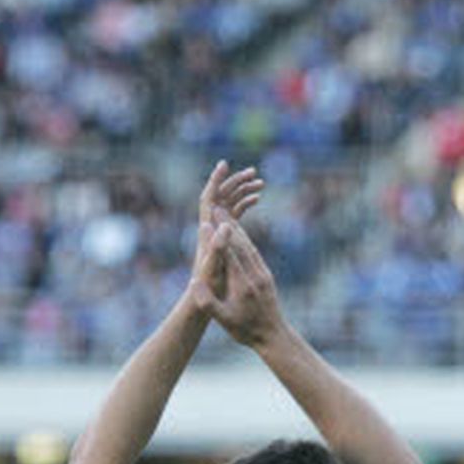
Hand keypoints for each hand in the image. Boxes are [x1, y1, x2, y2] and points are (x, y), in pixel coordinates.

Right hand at [189, 218, 285, 348]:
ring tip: (225, 215)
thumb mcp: (224, 320)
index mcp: (242, 284)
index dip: (217, 236)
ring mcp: (263, 274)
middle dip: (226, 225)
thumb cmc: (245, 330)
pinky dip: (245, 241)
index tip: (206, 221)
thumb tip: (194, 283)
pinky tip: (239, 235)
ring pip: (249, 246)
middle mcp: (255, 275)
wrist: (273, 336)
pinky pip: (255, 253)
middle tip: (214, 208)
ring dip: (236, 230)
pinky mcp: (266, 276)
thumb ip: (208, 302)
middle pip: (240, 244)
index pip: (228, 254)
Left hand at [192, 160, 262, 276]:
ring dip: (242, 190)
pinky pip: (234, 212)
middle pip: (220, 196)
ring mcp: (218, 231)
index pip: (209, 199)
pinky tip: (257, 199)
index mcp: (207, 231)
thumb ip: (218, 247)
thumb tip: (227, 224)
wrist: (203, 299)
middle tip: (254, 172)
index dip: (215, 181)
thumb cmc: (208, 287)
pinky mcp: (225, 238)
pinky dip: (244, 203)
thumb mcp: (214, 268)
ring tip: (260, 183)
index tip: (225, 164)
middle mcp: (210, 227)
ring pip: (228, 202)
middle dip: (235, 182)